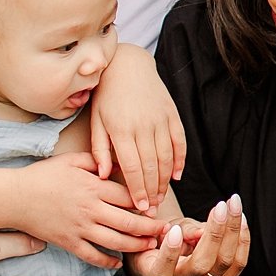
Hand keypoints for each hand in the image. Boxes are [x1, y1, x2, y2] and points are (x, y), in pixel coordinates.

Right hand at [21, 151, 164, 267]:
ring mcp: (80, 228)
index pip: (129, 196)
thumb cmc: (43, 176)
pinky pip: (93, 256)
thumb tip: (117, 163)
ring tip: (149, 246)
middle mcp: (91, 209)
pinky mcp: (69, 242)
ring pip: (116, 241)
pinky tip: (118, 263)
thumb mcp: (71, 160)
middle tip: (165, 231)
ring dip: (136, 246)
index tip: (158, 205)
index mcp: (93, 187)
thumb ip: (96, 160)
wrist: (15, 197)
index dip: (146, 202)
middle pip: (129, 222)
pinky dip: (108, 261)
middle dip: (151, 228)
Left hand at [90, 44, 186, 212]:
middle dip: (153, 192)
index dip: (138, 191)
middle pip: (151, 167)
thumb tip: (104, 176)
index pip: (133, 168)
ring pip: (167, 158)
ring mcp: (160, 119)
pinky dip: (180, 161)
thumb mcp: (96, 120)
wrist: (127, 64)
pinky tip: (176, 177)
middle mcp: (143, 126)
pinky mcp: (172, 114)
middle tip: (152, 211)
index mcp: (121, 129)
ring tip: (161, 197)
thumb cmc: (106, 95)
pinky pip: (180, 142)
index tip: (140, 208)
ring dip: (165, 181)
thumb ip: (99, 149)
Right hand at [130, 196, 248, 275]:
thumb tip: (199, 231)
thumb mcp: (149, 246)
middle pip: (203, 264)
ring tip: (234, 205)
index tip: (174, 230)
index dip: (170, 251)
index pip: (163, 269)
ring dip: (233, 230)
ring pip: (226, 262)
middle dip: (214, 232)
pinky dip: (243, 239)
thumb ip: (167, 235)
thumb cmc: (155, 261)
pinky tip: (241, 219)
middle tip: (221, 205)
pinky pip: (239, 264)